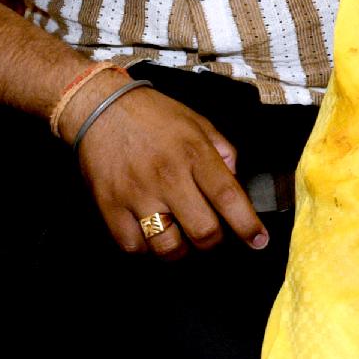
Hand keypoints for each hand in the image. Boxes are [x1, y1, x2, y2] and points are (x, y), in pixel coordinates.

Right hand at [74, 87, 268, 257]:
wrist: (100, 108)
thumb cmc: (153, 116)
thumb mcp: (198, 123)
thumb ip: (223, 152)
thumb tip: (236, 182)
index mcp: (194, 153)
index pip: (228, 197)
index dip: (247, 225)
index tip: (258, 241)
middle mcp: (167, 176)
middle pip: (202, 231)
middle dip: (214, 241)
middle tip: (212, 235)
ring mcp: (137, 194)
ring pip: (168, 246)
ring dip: (181, 250)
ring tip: (181, 237)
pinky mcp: (110, 206)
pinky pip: (133, 246)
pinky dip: (146, 248)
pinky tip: (151, 234)